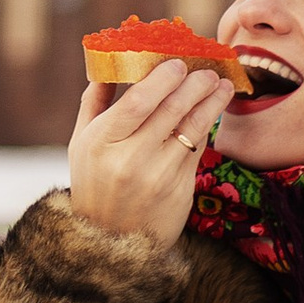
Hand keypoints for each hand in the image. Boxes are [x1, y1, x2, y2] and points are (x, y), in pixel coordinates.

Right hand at [65, 60, 231, 244]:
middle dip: (194, 84)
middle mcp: (130, 159)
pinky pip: (198, 149)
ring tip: (222, 84)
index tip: (178, 63)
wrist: (109, 240)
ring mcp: (158, 176)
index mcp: (102, 142)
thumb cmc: (93, 183)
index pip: (137, 102)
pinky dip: (208, 125)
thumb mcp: (81, 142)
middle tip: (208, 69)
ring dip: (211, 102)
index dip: (162, 79)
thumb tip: (107, 62)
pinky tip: (214, 110)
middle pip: (170, 110)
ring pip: (192, 128)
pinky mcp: (180, 190)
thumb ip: (94, 101)